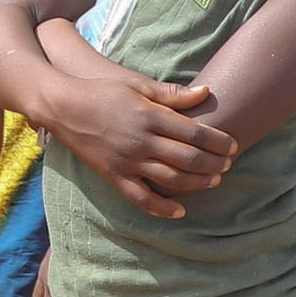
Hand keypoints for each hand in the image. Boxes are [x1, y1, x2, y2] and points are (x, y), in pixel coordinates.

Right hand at [48, 73, 233, 220]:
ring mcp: (127, 161)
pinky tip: (180, 211)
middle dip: (214, 164)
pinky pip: (141, 198)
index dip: (218, 141)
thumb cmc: (102, 92)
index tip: (232, 145)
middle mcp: (141, 141)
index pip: (194, 133)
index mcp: (149, 116)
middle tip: (227, 164)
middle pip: (188, 159)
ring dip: (198, 183)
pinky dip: (162, 208)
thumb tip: (205, 92)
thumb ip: (171, 93)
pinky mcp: (114, 176)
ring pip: (172, 180)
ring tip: (213, 181)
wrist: (62, 106)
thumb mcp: (136, 85)